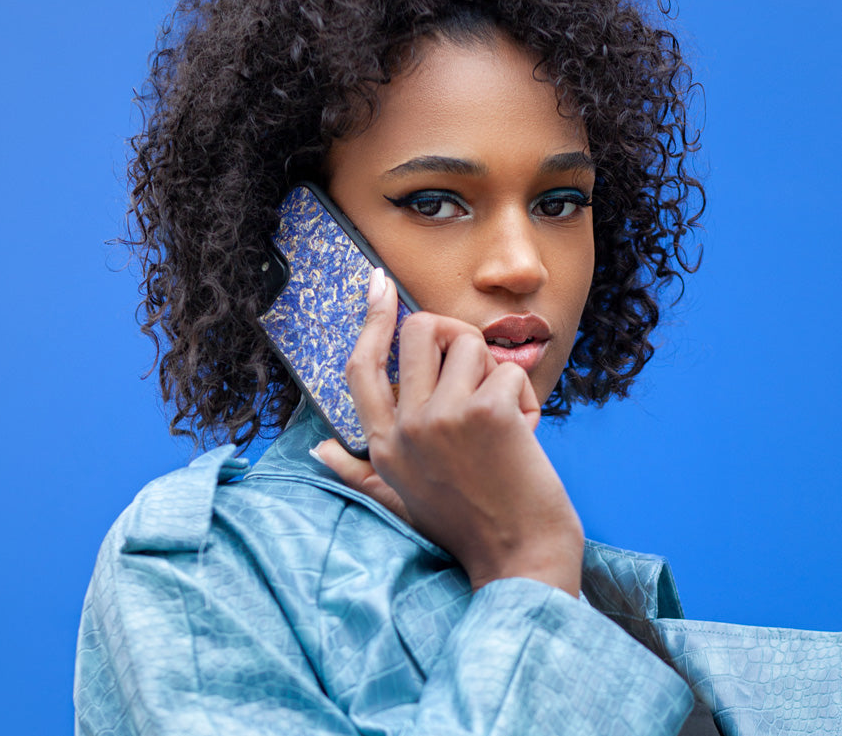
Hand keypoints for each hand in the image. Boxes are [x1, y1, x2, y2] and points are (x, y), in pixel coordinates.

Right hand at [316, 268, 583, 595]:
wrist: (518, 559)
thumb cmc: (466, 524)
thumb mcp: (399, 499)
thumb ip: (356, 472)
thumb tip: (319, 449)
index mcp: (382, 442)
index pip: (362, 365)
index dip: (372, 319)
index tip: (380, 283)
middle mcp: (405, 426)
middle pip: (419, 331)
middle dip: (455, 338)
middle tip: (478, 373)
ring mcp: (442, 417)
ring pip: (469, 343)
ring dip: (495, 374)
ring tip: (504, 419)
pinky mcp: (485, 412)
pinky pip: (507, 370)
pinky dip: (524, 397)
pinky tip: (524, 434)